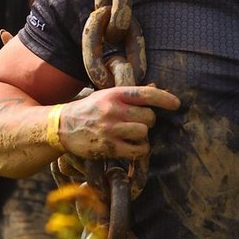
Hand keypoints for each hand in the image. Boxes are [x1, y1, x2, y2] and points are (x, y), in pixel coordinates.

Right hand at [57, 84, 179, 162]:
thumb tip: (155, 87)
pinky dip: (139, 150)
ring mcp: (110, 129)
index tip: (176, 104)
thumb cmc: (89, 109)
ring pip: (144, 133)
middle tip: (139, 123)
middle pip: (149, 117)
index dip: (165, 99)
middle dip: (149, 121)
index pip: (146, 93)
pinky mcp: (108, 147)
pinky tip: (132, 147)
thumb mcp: (106, 95)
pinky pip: (137, 150)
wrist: (61, 126)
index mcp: (114, 94)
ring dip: (143, 136)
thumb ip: (129, 94)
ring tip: (133, 135)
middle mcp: (113, 110)